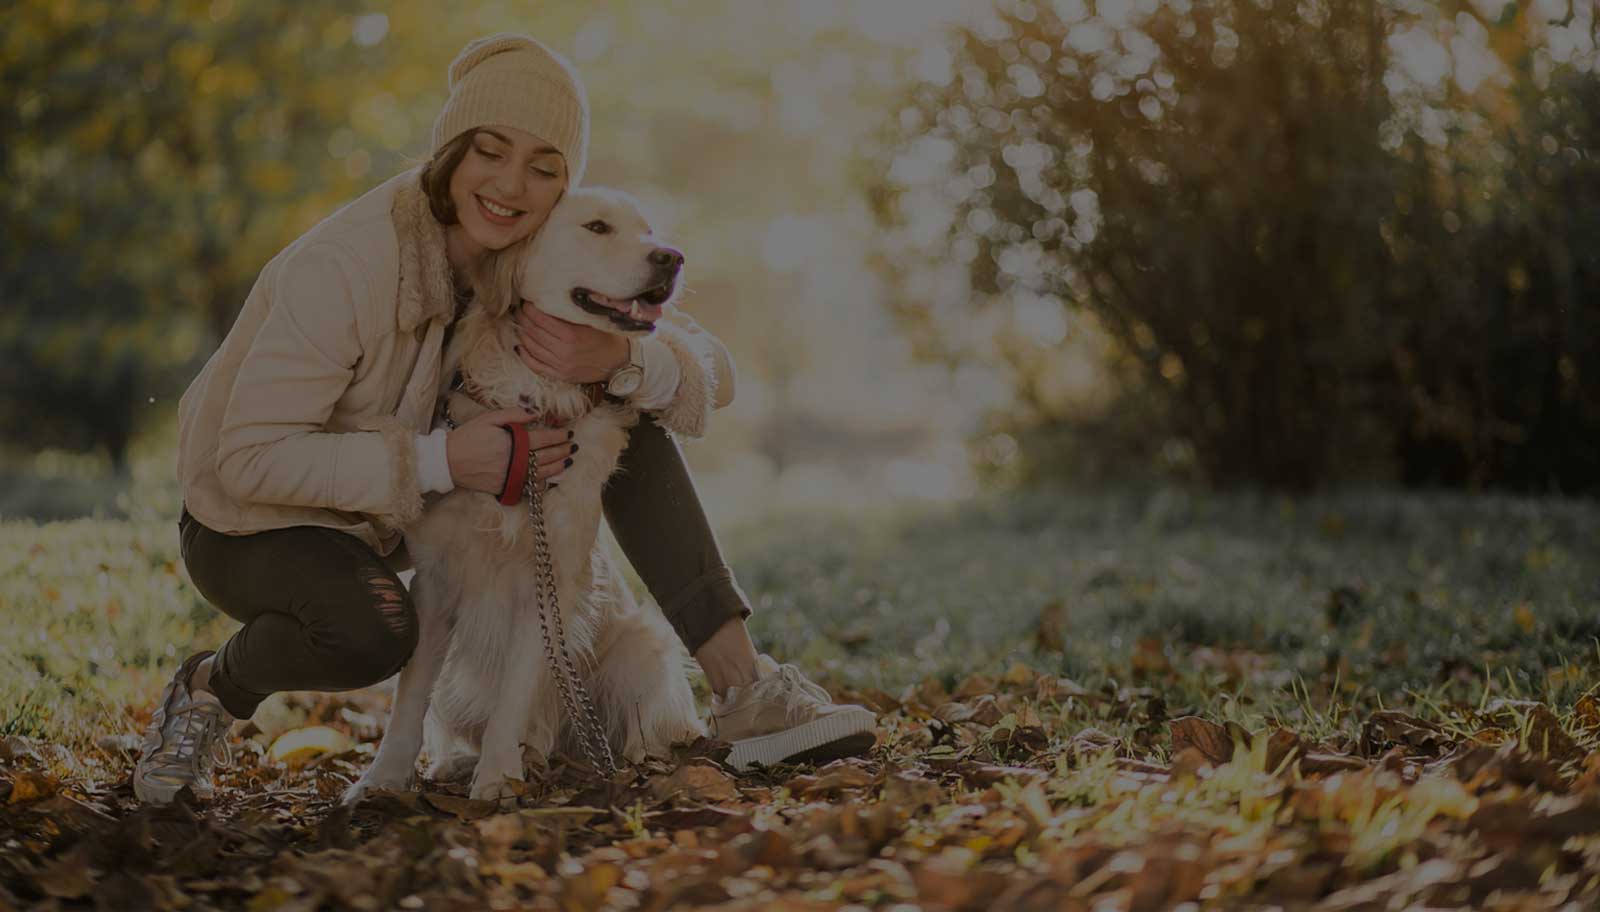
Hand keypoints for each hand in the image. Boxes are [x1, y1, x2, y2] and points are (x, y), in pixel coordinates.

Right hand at [445, 408, 576, 494]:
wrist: (448, 462)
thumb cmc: (468, 437)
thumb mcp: (488, 418)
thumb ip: (514, 414)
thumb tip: (536, 412)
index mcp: (513, 441)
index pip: (544, 438)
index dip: (559, 435)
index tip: (568, 432)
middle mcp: (515, 461)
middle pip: (547, 456)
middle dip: (563, 450)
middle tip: (573, 446)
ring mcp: (511, 476)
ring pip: (543, 474)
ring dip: (558, 467)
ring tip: (568, 461)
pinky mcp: (506, 488)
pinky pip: (530, 487)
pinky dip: (543, 483)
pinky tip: (551, 478)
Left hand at [514, 305, 628, 383]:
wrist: (620, 362)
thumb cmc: (607, 337)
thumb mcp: (591, 322)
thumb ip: (570, 315)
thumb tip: (548, 304)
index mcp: (572, 335)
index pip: (542, 319)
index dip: (531, 310)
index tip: (527, 303)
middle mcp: (564, 351)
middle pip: (535, 332)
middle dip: (524, 319)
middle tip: (520, 311)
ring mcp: (561, 366)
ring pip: (533, 348)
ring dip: (523, 334)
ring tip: (520, 325)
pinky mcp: (561, 376)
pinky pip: (536, 366)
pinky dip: (526, 356)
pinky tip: (520, 347)